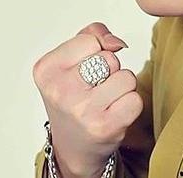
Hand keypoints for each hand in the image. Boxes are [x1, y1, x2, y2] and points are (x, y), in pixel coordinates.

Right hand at [32, 22, 141, 177]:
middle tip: (94, 89)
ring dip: (122, 87)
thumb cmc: (74, 97)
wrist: (73, 146)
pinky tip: (114, 114)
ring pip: (127, 77)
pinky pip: (135, 100)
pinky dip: (130, 105)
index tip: (83, 70)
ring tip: (105, 101)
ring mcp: (82, 111)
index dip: (95, 52)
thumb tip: (116, 42)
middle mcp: (60, 91)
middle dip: (110, 70)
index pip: (90, 40)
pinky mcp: (104, 127)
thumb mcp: (70, 60)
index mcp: (46, 70)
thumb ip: (92, 35)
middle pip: (110, 58)